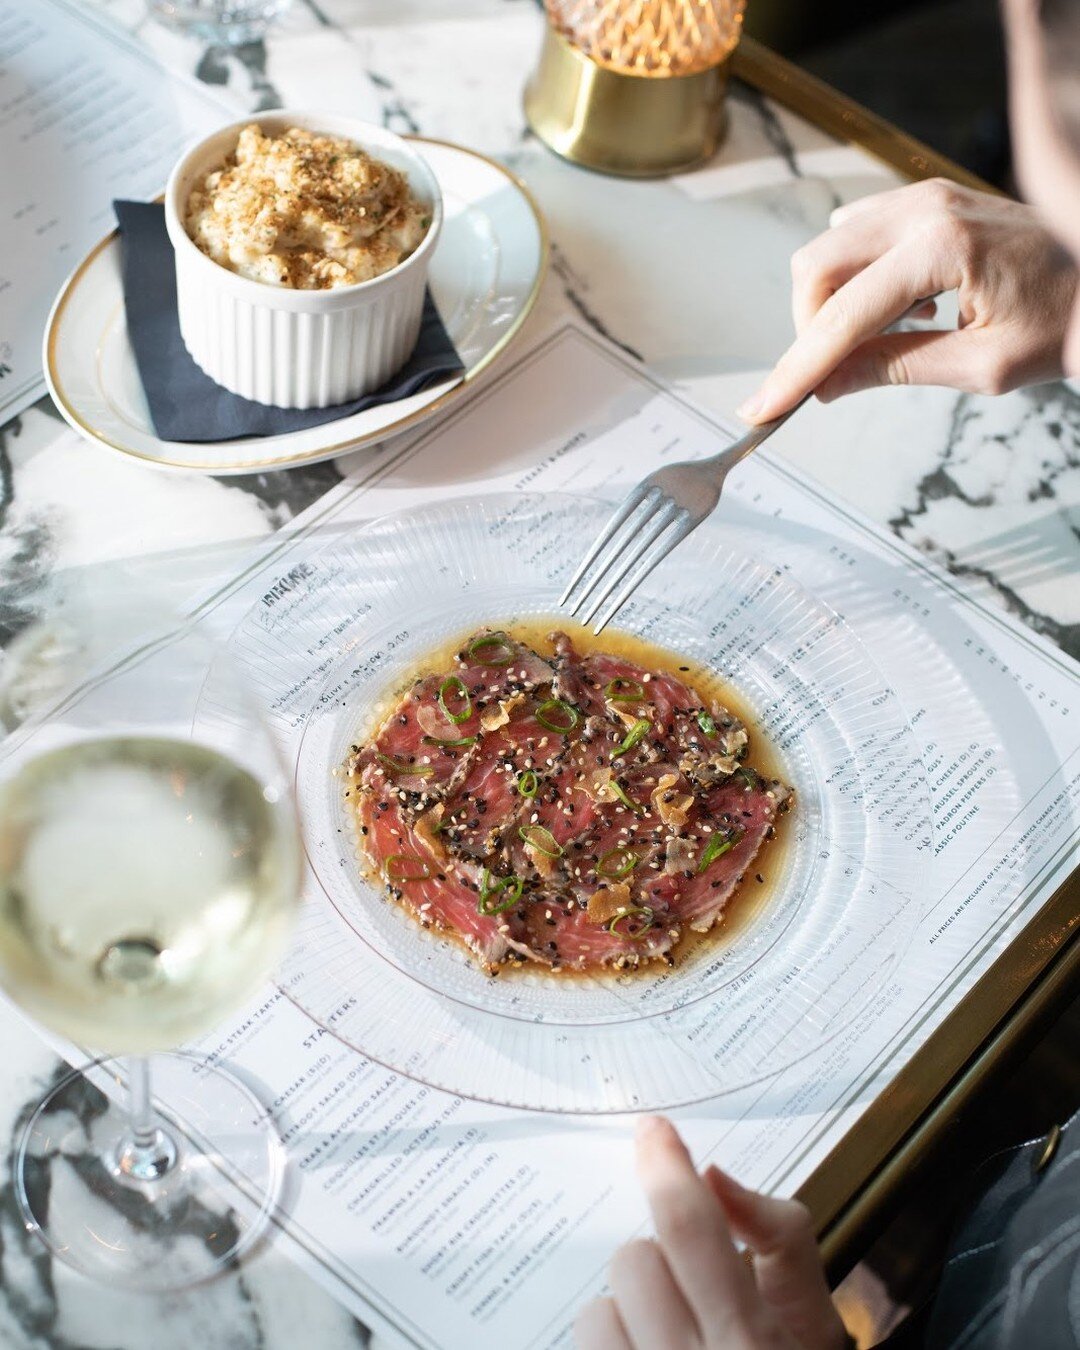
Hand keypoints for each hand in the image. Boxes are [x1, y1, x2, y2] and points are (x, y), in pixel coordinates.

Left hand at [575, 1117, 849, 1349]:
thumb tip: (718, 1176)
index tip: (653, 1132)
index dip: (666, 1167)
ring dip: (628, 1318)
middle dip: (661, 1265)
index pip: (689, 1228)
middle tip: (696, 1297)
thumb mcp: (816, 1324)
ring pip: (596, 1313)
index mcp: (752, 1342)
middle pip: (634, 1262)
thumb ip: (782, 1239)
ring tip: (670, 1345)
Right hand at [737, 179, 1077, 422]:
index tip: (763, 408)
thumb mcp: (981, 366)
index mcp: (943, 249)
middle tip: (839, 372)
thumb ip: (894, 370)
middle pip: (815, 268)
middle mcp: (926, 209)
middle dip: (809, 329)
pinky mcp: (927, 199)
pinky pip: (858, 234)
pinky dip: (857, 278)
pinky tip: (901, 307)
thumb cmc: (1066, 321)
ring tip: (887, 338)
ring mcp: (924, 197)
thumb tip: (826, 385)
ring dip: (832, 303)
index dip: (796, 369)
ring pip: (829, 249)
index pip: (842, 318)